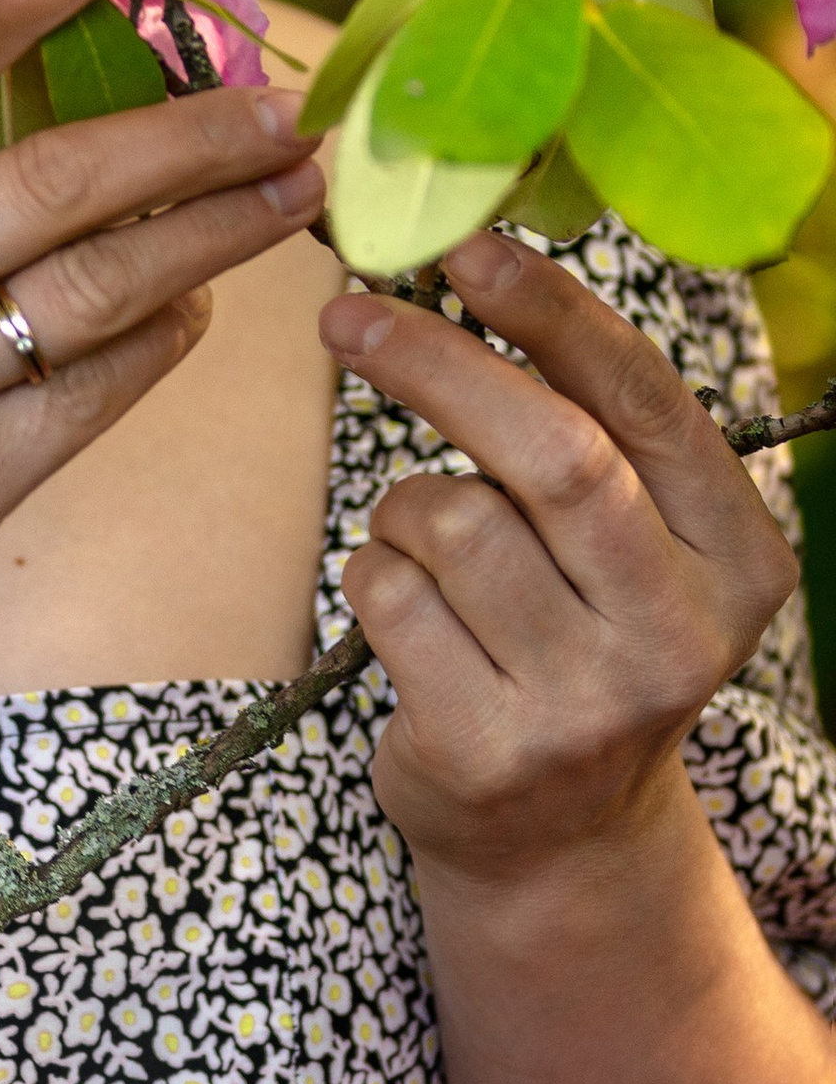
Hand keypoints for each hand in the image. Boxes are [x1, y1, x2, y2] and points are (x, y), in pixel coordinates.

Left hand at [322, 229, 798, 887]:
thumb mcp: (623, 549)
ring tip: (422, 549)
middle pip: (547, 453)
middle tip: (349, 314)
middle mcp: (678, 629)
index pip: (643, 402)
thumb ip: (586, 439)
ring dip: (401, 505)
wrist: (554, 836)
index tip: (463, 247)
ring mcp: (587, 699)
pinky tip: (405, 615)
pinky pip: (387, 594)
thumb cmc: (568, 641)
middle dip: (437, 365)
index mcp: (734, 557)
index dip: (549, 313)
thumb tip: (471, 267)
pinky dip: (371, 574)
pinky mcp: (488, 743)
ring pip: (448, 520)